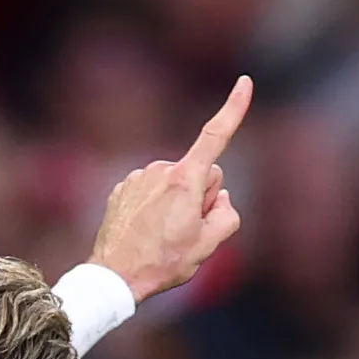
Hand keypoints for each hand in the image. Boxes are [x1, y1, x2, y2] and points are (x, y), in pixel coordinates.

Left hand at [87, 76, 253, 299]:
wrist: (113, 277)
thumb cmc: (163, 263)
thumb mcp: (209, 246)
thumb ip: (227, 215)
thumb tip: (219, 198)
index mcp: (185, 180)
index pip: (216, 136)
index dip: (233, 108)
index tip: (245, 82)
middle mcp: (160, 170)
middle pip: (200, 174)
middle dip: (200, 197)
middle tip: (185, 231)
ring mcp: (138, 177)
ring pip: (174, 184)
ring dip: (175, 204)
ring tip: (161, 236)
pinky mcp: (122, 188)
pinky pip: (151, 192)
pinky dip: (154, 208)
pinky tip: (144, 232)